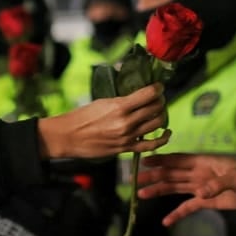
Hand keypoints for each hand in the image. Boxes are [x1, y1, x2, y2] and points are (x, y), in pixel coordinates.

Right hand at [37, 84, 168, 158]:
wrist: (68, 137)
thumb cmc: (82, 117)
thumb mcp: (102, 101)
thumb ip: (121, 99)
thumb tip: (135, 92)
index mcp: (119, 106)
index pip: (149, 94)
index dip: (158, 88)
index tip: (159, 87)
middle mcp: (126, 122)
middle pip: (155, 108)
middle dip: (160, 101)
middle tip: (158, 98)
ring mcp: (128, 136)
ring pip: (157, 124)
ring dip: (161, 115)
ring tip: (158, 111)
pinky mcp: (126, 148)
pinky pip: (151, 145)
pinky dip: (162, 139)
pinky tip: (166, 133)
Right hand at [135, 154, 235, 225]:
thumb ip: (218, 184)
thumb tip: (200, 193)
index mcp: (204, 162)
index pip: (179, 160)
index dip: (162, 160)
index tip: (144, 162)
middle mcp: (199, 174)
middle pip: (172, 174)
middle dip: (154, 177)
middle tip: (134, 181)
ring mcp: (201, 187)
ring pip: (175, 188)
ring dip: (159, 191)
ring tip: (141, 195)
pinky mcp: (207, 201)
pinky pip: (188, 207)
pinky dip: (177, 213)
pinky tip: (166, 221)